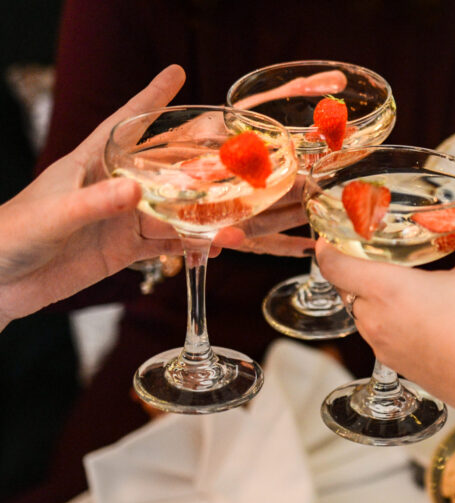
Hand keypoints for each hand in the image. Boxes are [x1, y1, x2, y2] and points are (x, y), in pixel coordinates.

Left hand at [0, 65, 309, 329]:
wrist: (0, 284)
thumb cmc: (12, 235)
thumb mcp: (55, 216)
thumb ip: (95, 203)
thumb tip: (135, 191)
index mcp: (89, 164)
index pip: (125, 124)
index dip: (150, 99)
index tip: (176, 74)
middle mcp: (111, 187)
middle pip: (164, 166)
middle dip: (200, 158)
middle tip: (236, 152)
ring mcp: (121, 219)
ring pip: (174, 209)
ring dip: (206, 212)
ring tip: (237, 217)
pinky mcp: (125, 249)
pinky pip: (168, 244)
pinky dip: (195, 244)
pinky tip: (217, 244)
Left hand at [316, 237, 454, 413]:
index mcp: (387, 290)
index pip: (331, 264)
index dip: (328, 245)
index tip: (337, 233)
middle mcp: (374, 319)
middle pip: (345, 285)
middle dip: (357, 266)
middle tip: (380, 250)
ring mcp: (381, 345)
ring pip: (360, 309)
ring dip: (373, 294)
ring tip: (404, 282)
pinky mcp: (392, 363)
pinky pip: (377, 331)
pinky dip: (387, 317)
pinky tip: (418, 312)